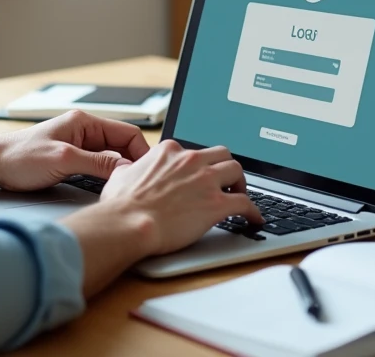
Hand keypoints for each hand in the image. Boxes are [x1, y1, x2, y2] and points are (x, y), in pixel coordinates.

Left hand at [0, 111, 150, 191]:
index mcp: (85, 123)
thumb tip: (126, 168)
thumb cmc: (19, 157)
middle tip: (139, 186)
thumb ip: (97, 163)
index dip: (141, 153)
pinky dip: (105, 179)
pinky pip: (97, 168)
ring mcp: (78, 147)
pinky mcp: (71, 162)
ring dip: (118, 173)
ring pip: (110, 159)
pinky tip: (108, 191)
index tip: (147, 173)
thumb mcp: (63, 161)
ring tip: (126, 190)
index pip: (127, 133)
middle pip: (122, 147)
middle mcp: (84, 132)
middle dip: (132, 165)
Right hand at [97, 140, 263, 255]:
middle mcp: (190, 160)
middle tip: (225, 181)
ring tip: (240, 194)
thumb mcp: (120, 176)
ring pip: (237, 171)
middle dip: (225, 167)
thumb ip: (130, 169)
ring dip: (241, 183)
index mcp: (169, 151)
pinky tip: (254, 218)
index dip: (199, 165)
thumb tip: (128, 170)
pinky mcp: (216, 204)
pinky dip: (253, 210)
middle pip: (221, 154)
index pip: (193, 151)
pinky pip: (246, 203)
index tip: (200, 175)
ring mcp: (205, 181)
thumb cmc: (122, 205)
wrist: (129, 224)